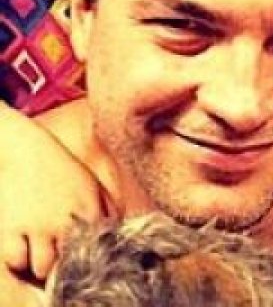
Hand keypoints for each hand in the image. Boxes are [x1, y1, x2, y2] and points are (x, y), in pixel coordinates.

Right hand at [0, 107, 116, 281]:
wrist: (25, 149)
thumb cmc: (60, 168)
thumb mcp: (90, 184)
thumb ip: (107, 207)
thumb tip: (118, 231)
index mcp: (89, 208)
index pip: (99, 247)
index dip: (93, 258)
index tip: (87, 258)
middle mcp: (66, 219)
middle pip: (71, 262)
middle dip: (67, 266)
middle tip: (60, 259)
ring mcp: (38, 225)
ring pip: (43, 267)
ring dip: (41, 265)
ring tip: (41, 254)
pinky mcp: (11, 227)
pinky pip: (16, 261)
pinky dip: (18, 260)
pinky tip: (22, 248)